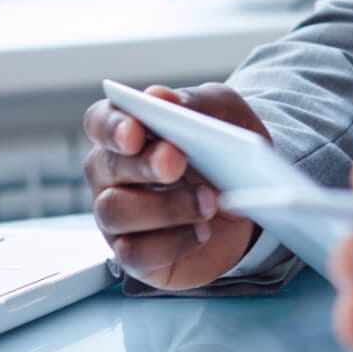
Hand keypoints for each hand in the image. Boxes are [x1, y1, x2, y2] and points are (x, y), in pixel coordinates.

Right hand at [83, 83, 269, 289]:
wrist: (253, 198)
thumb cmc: (224, 148)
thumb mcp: (223, 113)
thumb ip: (194, 103)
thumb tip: (159, 96)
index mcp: (126, 131)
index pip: (100, 122)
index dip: (112, 127)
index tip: (135, 132)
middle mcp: (112, 174)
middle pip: (107, 168)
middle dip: (144, 165)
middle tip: (177, 162)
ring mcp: (119, 217)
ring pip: (116, 213)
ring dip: (165, 207)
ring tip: (209, 202)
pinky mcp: (136, 255)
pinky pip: (135, 255)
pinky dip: (172, 244)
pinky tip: (201, 232)